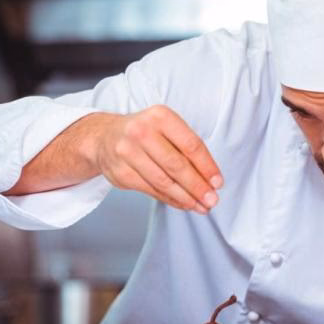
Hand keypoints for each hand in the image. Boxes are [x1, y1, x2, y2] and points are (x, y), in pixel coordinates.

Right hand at [92, 106, 222, 212]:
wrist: (105, 137)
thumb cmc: (145, 133)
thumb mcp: (166, 128)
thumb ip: (187, 148)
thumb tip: (210, 179)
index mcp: (160, 116)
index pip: (191, 145)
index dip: (207, 166)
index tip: (218, 182)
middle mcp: (141, 132)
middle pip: (177, 165)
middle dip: (198, 186)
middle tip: (212, 199)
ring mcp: (128, 152)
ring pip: (164, 181)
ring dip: (186, 197)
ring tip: (201, 206)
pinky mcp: (121, 172)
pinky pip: (151, 190)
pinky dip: (170, 199)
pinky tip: (183, 204)